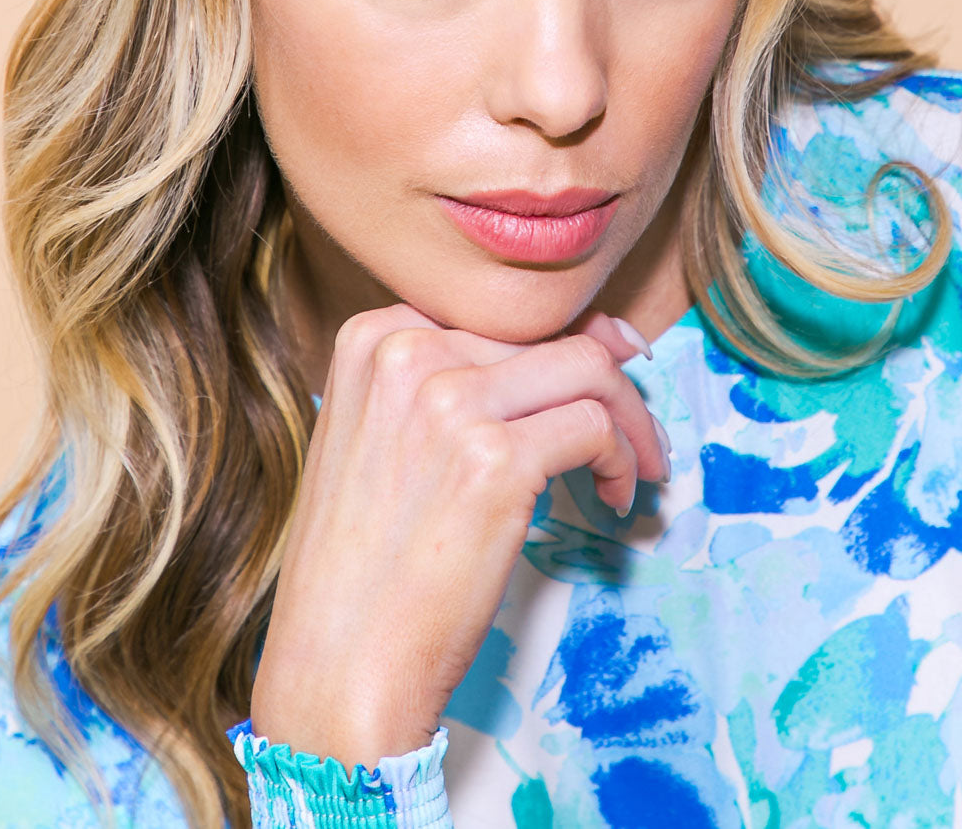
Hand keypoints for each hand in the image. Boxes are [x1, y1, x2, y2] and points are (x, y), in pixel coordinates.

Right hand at [249, 303, 668, 769]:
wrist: (337, 662)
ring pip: (587, 367)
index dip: (565, 341)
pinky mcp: (494, 459)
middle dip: (608, 382)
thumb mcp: (386, 439)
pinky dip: (623, 458)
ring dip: (630, 418)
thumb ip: (455, 382)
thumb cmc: (366, 562)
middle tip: (634, 436)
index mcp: (373, 338)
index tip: (607, 373)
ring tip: (638, 466)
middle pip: (548, 335)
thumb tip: (584, 338)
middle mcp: (406, 352)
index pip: (499, 314)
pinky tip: (612, 497)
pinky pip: (594, 426)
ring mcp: (449, 402)